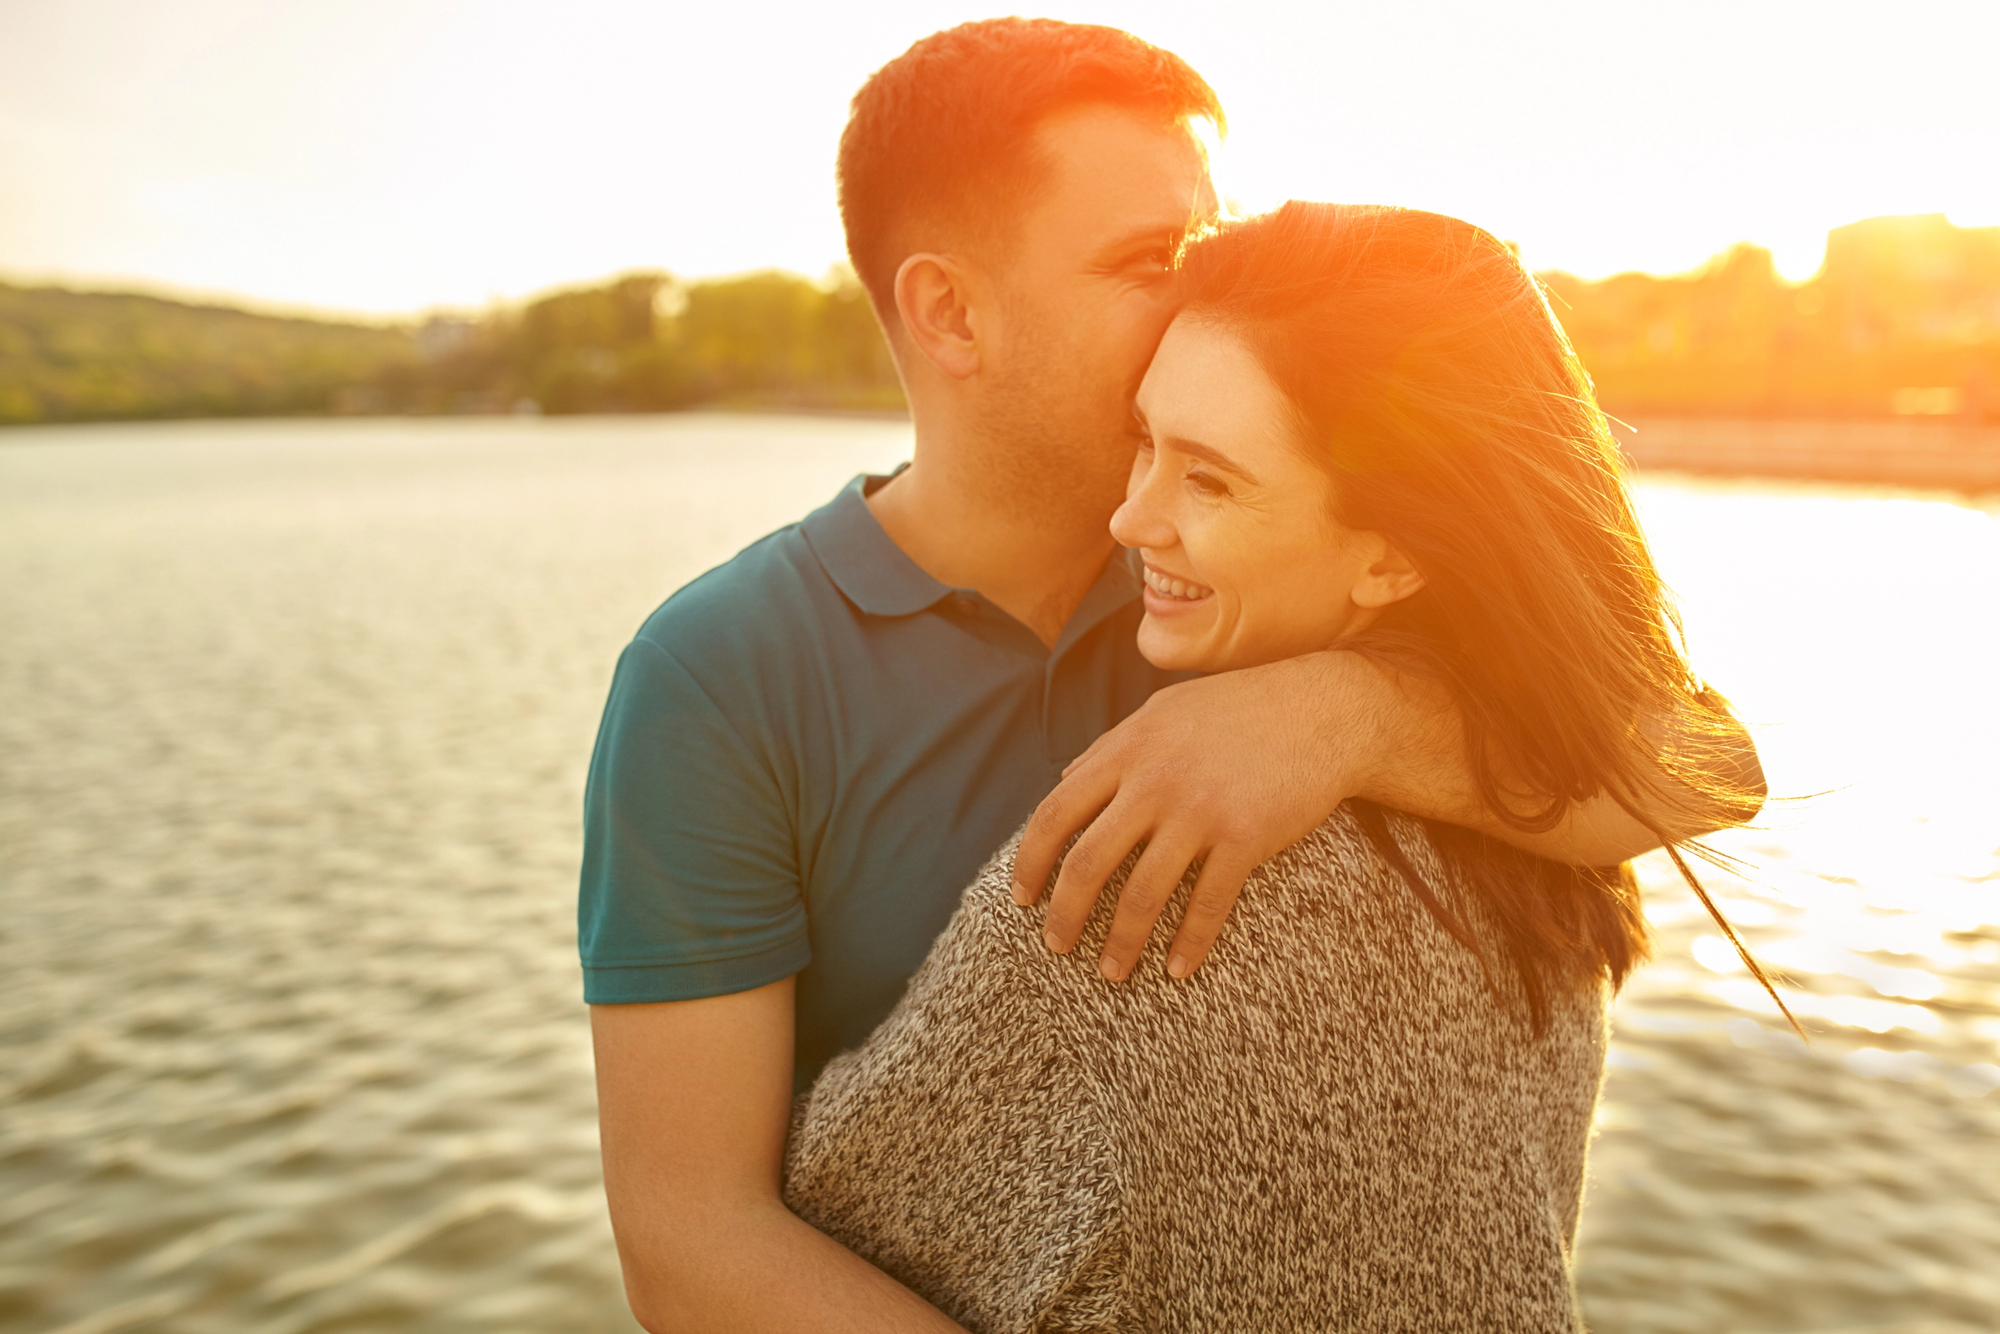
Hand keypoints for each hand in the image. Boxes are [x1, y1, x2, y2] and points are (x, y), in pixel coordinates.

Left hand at [1011, 652, 1395, 981]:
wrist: (1323, 709)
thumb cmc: (1239, 709)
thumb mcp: (1164, 712)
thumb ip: (1111, 745)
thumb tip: (1064, 774)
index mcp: (1126, 750)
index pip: (1055, 813)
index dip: (1031, 861)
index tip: (1022, 897)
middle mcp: (1153, 782)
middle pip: (1087, 862)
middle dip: (1064, 914)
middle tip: (1056, 946)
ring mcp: (1199, 811)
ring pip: (1142, 894)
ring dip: (1121, 943)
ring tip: (1111, 972)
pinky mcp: (1245, 837)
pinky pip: (1207, 904)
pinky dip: (1189, 944)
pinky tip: (1178, 970)